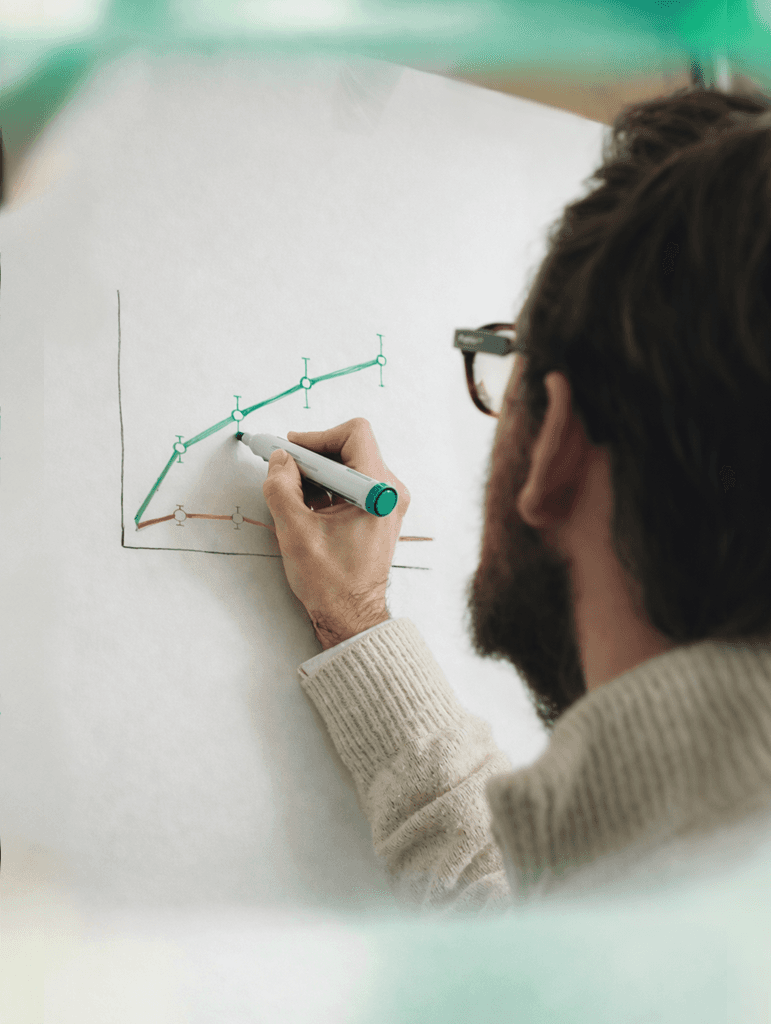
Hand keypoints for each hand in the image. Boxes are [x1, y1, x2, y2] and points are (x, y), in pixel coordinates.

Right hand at [262, 418, 409, 649]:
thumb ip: (281, 487)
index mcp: (378, 491)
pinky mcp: (378, 512)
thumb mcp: (295, 531)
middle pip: (351, 447)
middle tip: (284, 471)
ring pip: (349, 465)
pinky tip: (306, 506)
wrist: (351, 616)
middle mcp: (390, 491)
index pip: (353, 434)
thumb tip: (279, 459)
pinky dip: (327, 487)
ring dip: (318, 473)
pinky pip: (351, 484)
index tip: (290, 452)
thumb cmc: (331, 582)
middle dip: (313, 456)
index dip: (317, 437)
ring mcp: (386, 502)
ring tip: (293, 494)